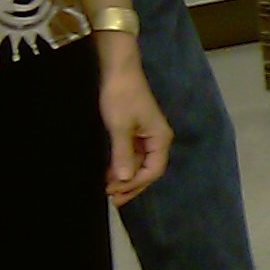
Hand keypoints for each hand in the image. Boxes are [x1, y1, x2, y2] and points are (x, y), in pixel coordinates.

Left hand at [97, 51, 169, 206]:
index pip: (152, 170)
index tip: (114, 192)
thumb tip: (125, 180)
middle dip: (132, 186)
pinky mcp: (137, 130)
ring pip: (140, 163)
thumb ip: (123, 156)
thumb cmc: (121, 97)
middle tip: (113, 199)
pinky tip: (111, 172)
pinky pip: (133, 154)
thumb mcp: (120, 128)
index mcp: (160, 139)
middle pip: (149, 170)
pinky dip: (123, 165)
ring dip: (126, 177)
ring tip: (109, 188)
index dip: (135, 184)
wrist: (119, 70)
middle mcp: (158, 140)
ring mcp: (148, 135)